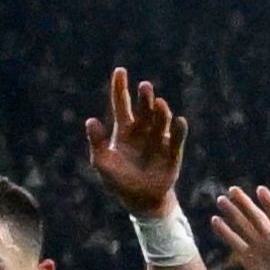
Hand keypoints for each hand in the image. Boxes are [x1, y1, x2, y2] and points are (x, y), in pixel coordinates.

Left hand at [85, 67, 186, 218]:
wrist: (140, 199)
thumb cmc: (118, 180)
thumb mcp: (102, 161)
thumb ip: (97, 141)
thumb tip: (90, 120)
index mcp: (123, 130)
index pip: (121, 104)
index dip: (120, 88)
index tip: (120, 70)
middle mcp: (143, 130)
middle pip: (144, 109)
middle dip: (144, 97)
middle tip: (144, 86)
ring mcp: (159, 139)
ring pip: (160, 119)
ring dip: (160, 111)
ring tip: (158, 103)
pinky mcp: (173, 151)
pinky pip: (177, 137)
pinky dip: (179, 129)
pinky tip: (178, 121)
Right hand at [205, 184, 269, 269]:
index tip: (260, 189)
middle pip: (257, 218)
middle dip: (245, 204)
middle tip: (233, 189)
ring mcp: (259, 247)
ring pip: (244, 226)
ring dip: (233, 213)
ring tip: (221, 199)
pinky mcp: (248, 258)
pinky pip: (235, 241)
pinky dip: (225, 231)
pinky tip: (215, 220)